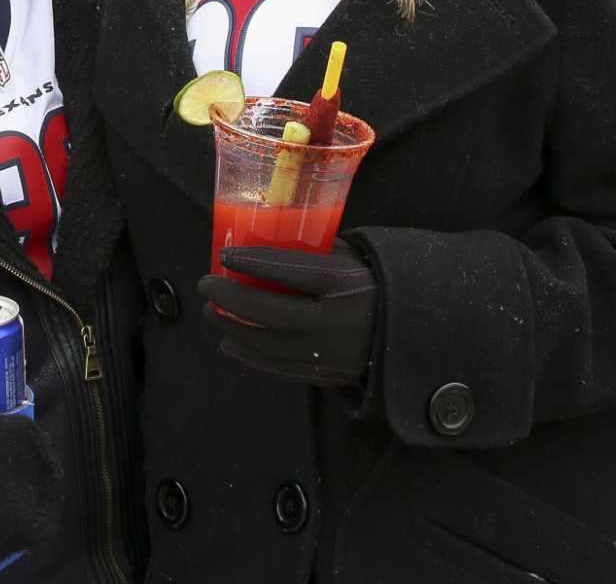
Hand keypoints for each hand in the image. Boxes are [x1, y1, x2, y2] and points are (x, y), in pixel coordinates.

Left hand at [198, 242, 378, 389]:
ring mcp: (330, 353)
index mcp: (344, 284)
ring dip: (232, 327)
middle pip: (272, 312)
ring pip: (269, 344)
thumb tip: (266, 240)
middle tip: (206, 285)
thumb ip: (316, 251)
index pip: (292, 270)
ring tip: (211, 311)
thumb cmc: (371, 284)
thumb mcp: (352, 258)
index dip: (254, 262)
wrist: (410, 332)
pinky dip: (249, 355)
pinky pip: (278, 367)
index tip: (225, 255)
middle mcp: (336, 321)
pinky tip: (229, 341)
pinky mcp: (326, 376)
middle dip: (232, 298)